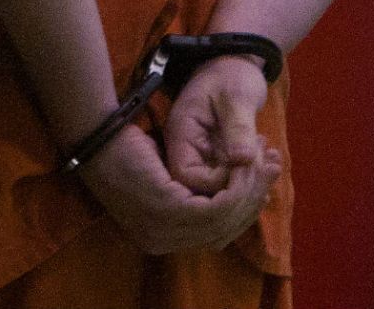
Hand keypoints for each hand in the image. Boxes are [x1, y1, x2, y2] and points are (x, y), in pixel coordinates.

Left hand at [78, 123, 280, 254]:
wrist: (99, 132)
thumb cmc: (127, 145)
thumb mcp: (162, 172)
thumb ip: (187, 190)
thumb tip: (214, 194)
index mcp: (158, 237)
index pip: (214, 235)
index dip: (242, 211)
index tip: (262, 183)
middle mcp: (159, 241)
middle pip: (223, 232)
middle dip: (254, 201)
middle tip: (274, 168)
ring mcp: (161, 230)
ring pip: (224, 221)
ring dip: (251, 192)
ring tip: (266, 162)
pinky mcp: (166, 210)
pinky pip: (216, 208)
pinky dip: (237, 188)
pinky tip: (247, 164)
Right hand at [164, 55, 269, 194]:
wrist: (236, 64)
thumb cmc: (231, 74)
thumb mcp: (236, 96)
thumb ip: (238, 128)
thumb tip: (242, 160)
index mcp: (181, 133)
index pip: (186, 175)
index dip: (215, 182)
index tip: (244, 168)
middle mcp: (186, 149)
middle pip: (201, 186)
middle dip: (237, 182)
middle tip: (267, 165)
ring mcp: (202, 154)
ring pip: (219, 184)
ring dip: (249, 179)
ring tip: (273, 161)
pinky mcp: (218, 157)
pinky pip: (231, 176)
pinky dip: (252, 173)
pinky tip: (270, 160)